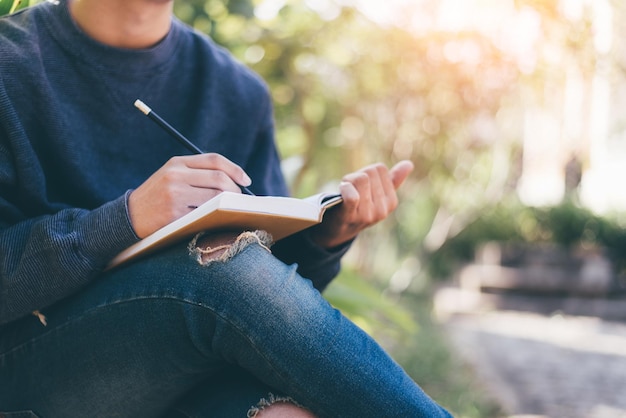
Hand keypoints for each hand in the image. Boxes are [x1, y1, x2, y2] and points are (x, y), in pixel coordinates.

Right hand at [128, 153, 250, 237]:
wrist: (128, 216)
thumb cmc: (158, 197)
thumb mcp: (171, 176)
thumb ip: (197, 173)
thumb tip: (234, 180)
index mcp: (176, 163)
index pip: (214, 160)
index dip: (235, 169)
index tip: (246, 180)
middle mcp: (175, 176)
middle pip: (219, 179)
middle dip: (235, 190)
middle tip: (240, 200)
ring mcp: (175, 195)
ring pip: (215, 197)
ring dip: (229, 204)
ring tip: (231, 209)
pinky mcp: (174, 215)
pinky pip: (205, 214)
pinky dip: (216, 216)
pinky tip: (218, 219)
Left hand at [310, 160, 413, 248]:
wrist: (337, 229)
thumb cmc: (357, 207)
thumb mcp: (377, 195)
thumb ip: (393, 180)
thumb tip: (409, 164)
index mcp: (391, 202)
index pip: (380, 169)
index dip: (366, 172)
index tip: (361, 185)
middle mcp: (382, 210)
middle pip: (369, 172)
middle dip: (356, 176)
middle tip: (350, 189)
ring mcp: (367, 215)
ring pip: (361, 179)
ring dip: (348, 181)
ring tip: (344, 192)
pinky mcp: (350, 216)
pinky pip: (352, 196)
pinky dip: (345, 188)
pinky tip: (341, 191)